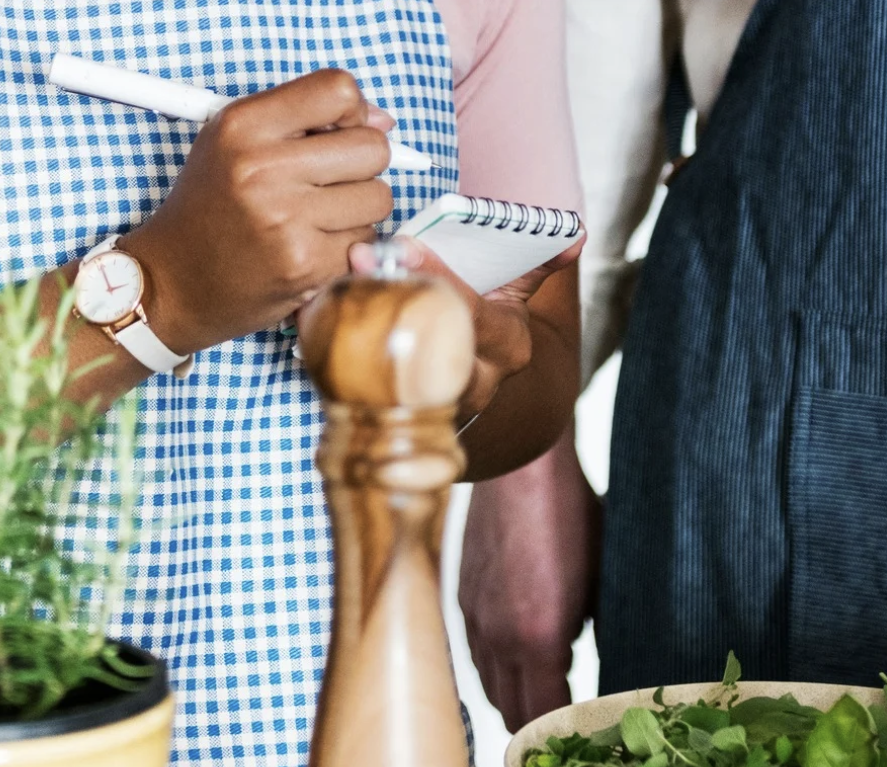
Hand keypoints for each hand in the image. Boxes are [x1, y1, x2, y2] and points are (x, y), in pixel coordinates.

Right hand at [119, 69, 397, 353]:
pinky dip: (347, 249)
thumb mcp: (234, 143)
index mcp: (242, 127)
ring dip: (357, 212)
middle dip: (360, 167)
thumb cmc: (208, 210)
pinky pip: (366, 243)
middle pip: (372, 147)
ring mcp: (285, 220)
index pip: (339, 90)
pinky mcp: (304, 266)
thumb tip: (385, 121)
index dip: (352, 114)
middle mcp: (262, 169)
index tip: (337, 135)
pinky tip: (311, 249)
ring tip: (315, 220)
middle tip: (326, 185)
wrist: (172, 284)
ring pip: (377, 199)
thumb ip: (304, 119)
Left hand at [349, 235, 581, 417]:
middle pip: (431, 337)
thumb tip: (576, 234)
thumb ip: (537, 265)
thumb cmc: (485, 328)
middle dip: (393, 294)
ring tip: (335, 282)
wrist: (469, 390)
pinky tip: (311, 312)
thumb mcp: (513, 298)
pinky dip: (336, 344)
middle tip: (360, 257)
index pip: (473, 310)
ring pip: (394, 361)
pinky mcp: (397, 412)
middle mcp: (476, 382)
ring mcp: (435, 403)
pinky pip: (362, 377)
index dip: (439, 276)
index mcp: (509, 346)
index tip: (405, 243)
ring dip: (361, 319)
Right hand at [457, 431, 598, 730]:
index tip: (582, 741)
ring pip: (486, 684)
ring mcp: (473, 617)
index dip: (560, 736)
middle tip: (565, 732)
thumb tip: (612, 665)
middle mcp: (496, 636)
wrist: (522, 466)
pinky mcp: (461, 596)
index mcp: (537, 638)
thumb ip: (603, 632)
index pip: (541, 716)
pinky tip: (516, 659)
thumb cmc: (573, 515)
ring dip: (512, 699)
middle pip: (508, 710)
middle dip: (535, 728)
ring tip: (541, 702)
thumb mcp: (607, 581)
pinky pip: (474, 652)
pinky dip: (494, 667)